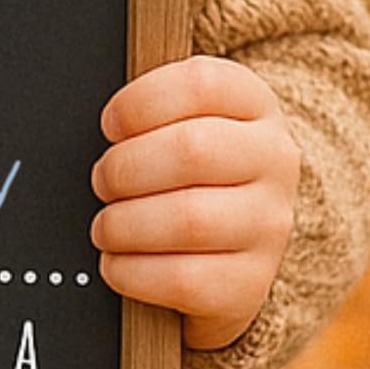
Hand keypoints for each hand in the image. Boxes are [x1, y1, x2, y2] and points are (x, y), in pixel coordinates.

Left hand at [90, 55, 298, 352]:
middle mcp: (274, 161)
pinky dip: (131, 272)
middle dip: (124, 167)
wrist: (226, 251)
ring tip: (106, 226)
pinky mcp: (250, 283)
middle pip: (192, 150)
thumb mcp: (179, 123)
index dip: (139, 103)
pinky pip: (182, 279)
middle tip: (102, 181)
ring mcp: (268, 225)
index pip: (202, 84)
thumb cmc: (185, 174)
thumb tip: (95, 118)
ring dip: (123, 224)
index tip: (109, 126)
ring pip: (188, 219)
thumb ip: (148, 109)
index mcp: (254, 105)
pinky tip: (118, 263)